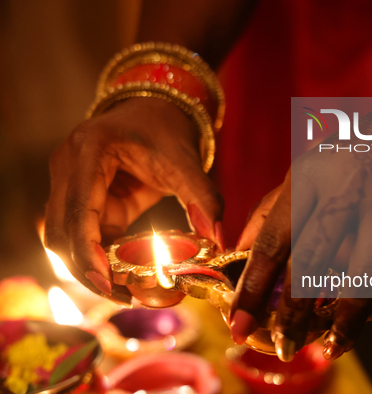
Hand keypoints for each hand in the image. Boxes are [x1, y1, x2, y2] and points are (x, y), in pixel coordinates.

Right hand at [44, 97, 223, 304]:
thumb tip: (219, 240)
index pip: (78, 211)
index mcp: (89, 150)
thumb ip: (203, 199)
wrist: (155, 109)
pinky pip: (80, 233)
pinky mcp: (78, 196)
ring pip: (62, 237)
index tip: (107, 284)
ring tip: (124, 292)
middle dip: (87, 269)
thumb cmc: (167, 130)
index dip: (88, 252)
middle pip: (60, 231)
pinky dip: (97, 256)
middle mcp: (67, 165)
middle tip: (121, 297)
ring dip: (89, 267)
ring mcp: (67, 181)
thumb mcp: (186, 162)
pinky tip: (123, 273)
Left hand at [232, 99, 371, 360]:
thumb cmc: (359, 157)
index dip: (253, 289)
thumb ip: (272, 210)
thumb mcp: (310, 170)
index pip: (273, 241)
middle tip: (285, 345)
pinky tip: (362, 318)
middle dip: (294, 316)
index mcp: (311, 174)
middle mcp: (349, 188)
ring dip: (344, 323)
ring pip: (361, 282)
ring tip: (330, 345)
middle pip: (312, 265)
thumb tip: (238, 254)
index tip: (239, 325)